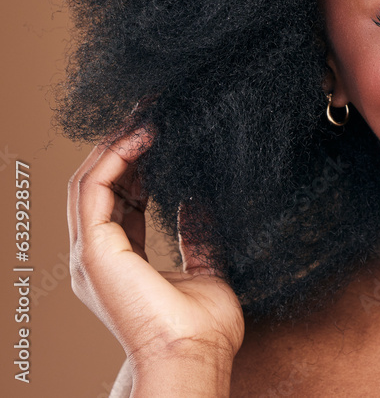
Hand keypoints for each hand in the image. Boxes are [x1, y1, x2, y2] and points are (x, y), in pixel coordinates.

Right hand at [67, 123, 243, 378]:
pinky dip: (114, 158)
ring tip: (144, 114)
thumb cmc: (201, 326)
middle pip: (101, 184)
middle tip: (151, 111)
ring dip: (115, 143)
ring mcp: (91, 253)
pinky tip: (141, 137)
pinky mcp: (94, 250)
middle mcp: (98, 255)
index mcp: (120, 260)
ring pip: (89, 181)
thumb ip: (197, 234)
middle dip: (122, 144)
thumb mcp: (204, 267)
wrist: (192, 354)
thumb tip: (198, 202)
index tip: (161, 133)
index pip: (121, 198)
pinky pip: (94, 190)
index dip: (138, 163)